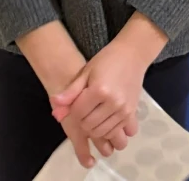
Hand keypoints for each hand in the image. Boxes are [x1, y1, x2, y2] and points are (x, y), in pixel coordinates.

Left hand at [50, 15, 166, 145]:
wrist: (133, 55)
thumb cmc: (107, 59)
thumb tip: (56, 105)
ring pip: (101, 133)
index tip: (76, 102)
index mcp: (99, 90)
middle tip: (85, 108)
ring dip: (93, 127)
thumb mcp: (87, 71)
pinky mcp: (131, 114)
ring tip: (94, 114)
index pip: (77, 113)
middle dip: (82, 120)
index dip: (72, 110)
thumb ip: (71, 91)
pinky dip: (106, 130)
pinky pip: (114, 132)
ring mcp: (123, 110)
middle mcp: (112, 103)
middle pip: (88, 126)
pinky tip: (105, 119)